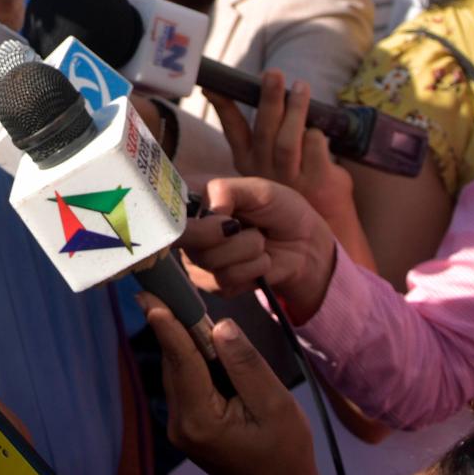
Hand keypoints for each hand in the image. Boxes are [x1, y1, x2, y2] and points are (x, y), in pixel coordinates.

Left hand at [140, 295, 326, 474]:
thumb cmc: (286, 451)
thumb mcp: (275, 405)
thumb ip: (245, 365)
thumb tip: (221, 328)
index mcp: (200, 422)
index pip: (182, 364)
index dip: (168, 327)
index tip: (151, 299)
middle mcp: (180, 424)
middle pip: (175, 364)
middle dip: (176, 327)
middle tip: (169, 288)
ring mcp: (179, 426)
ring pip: (178, 371)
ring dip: (185, 342)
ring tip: (185, 305)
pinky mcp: (186, 424)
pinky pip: (185, 381)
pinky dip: (192, 359)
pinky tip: (202, 340)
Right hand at [178, 177, 337, 315]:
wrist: (306, 244)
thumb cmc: (280, 209)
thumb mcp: (256, 189)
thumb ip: (225, 191)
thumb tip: (209, 213)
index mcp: (193, 201)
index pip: (168, 210)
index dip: (192, 217)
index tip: (222, 217)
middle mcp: (190, 231)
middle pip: (188, 239)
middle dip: (227, 234)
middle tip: (244, 227)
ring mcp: (199, 260)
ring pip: (210, 261)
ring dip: (247, 251)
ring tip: (259, 242)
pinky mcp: (215, 285)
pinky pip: (225, 281)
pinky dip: (252, 270)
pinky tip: (259, 262)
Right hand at [207, 83, 360, 244]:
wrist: (325, 231)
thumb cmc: (298, 190)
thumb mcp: (273, 167)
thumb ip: (269, 137)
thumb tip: (269, 94)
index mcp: (249, 165)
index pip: (233, 131)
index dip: (223, 107)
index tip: (214, 85)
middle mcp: (264, 173)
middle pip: (265, 130)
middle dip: (268, 99)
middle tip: (273, 74)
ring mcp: (290, 180)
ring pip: (289, 139)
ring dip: (296, 109)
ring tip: (301, 86)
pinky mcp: (316, 183)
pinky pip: (315, 146)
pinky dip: (318, 135)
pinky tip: (319, 130)